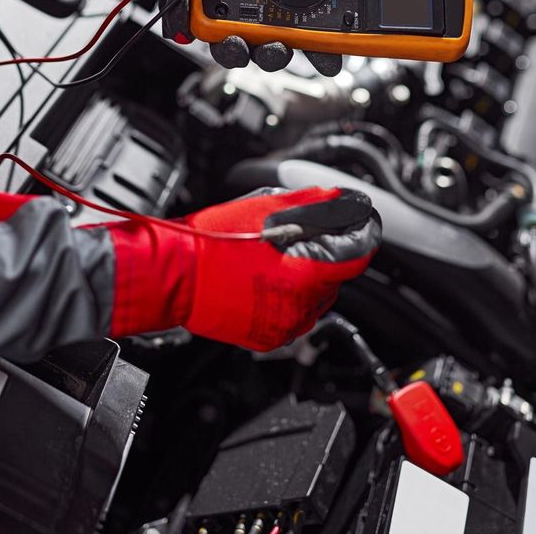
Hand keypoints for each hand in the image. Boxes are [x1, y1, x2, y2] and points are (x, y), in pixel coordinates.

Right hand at [106, 187, 380, 349]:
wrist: (172, 276)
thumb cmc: (210, 243)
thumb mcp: (264, 210)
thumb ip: (310, 205)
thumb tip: (338, 199)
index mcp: (305, 274)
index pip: (357, 255)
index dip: (362, 232)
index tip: (362, 221)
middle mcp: (300, 307)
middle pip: (335, 276)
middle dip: (325, 253)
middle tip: (298, 234)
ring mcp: (283, 326)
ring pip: (315, 297)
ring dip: (306, 275)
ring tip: (275, 256)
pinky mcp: (267, 337)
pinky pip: (293, 314)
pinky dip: (288, 295)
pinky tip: (264, 276)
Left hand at [137, 0, 371, 76]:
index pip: (308, 25)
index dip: (322, 47)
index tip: (332, 58)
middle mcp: (252, 3)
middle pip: (273, 46)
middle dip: (278, 56)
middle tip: (280, 49)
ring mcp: (220, 7)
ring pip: (235, 48)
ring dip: (239, 53)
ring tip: (239, 43)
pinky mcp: (189, 5)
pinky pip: (192, 30)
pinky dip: (196, 30)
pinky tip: (201, 19)